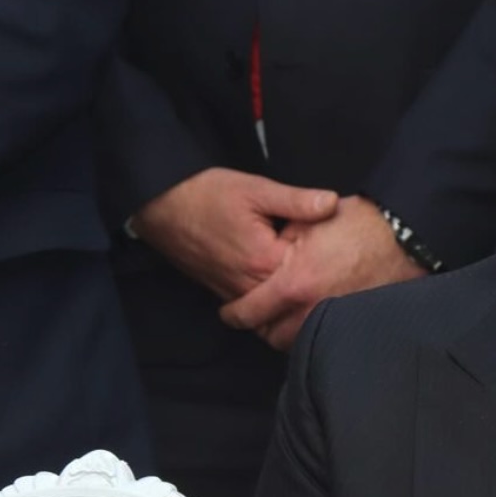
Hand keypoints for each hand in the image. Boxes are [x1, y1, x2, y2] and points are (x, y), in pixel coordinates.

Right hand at [130, 167, 337, 300]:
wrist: (160, 205)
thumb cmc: (206, 194)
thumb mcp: (256, 189)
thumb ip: (297, 201)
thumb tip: (333, 203)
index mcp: (264, 262)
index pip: (311, 271)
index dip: (327, 255)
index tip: (334, 241)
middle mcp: (250, 286)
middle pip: (296, 296)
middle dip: (313, 280)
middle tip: (328, 261)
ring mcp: (235, 293)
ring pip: (276, 306)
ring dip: (293, 293)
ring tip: (309, 273)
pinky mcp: (224, 293)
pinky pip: (256, 306)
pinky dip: (272, 297)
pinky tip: (281, 279)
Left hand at [219, 195, 425, 349]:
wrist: (404, 236)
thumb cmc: (359, 223)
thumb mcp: (310, 221)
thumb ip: (279, 241)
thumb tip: (262, 260)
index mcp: (294, 283)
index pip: (249, 311)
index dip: (233, 313)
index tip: (228, 311)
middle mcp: (312, 308)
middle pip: (270, 336)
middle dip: (259, 327)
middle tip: (254, 314)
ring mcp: (335, 319)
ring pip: (295, 343)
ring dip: (284, 333)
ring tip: (279, 317)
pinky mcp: (353, 323)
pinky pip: (323, 338)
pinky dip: (309, 333)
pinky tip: (308, 317)